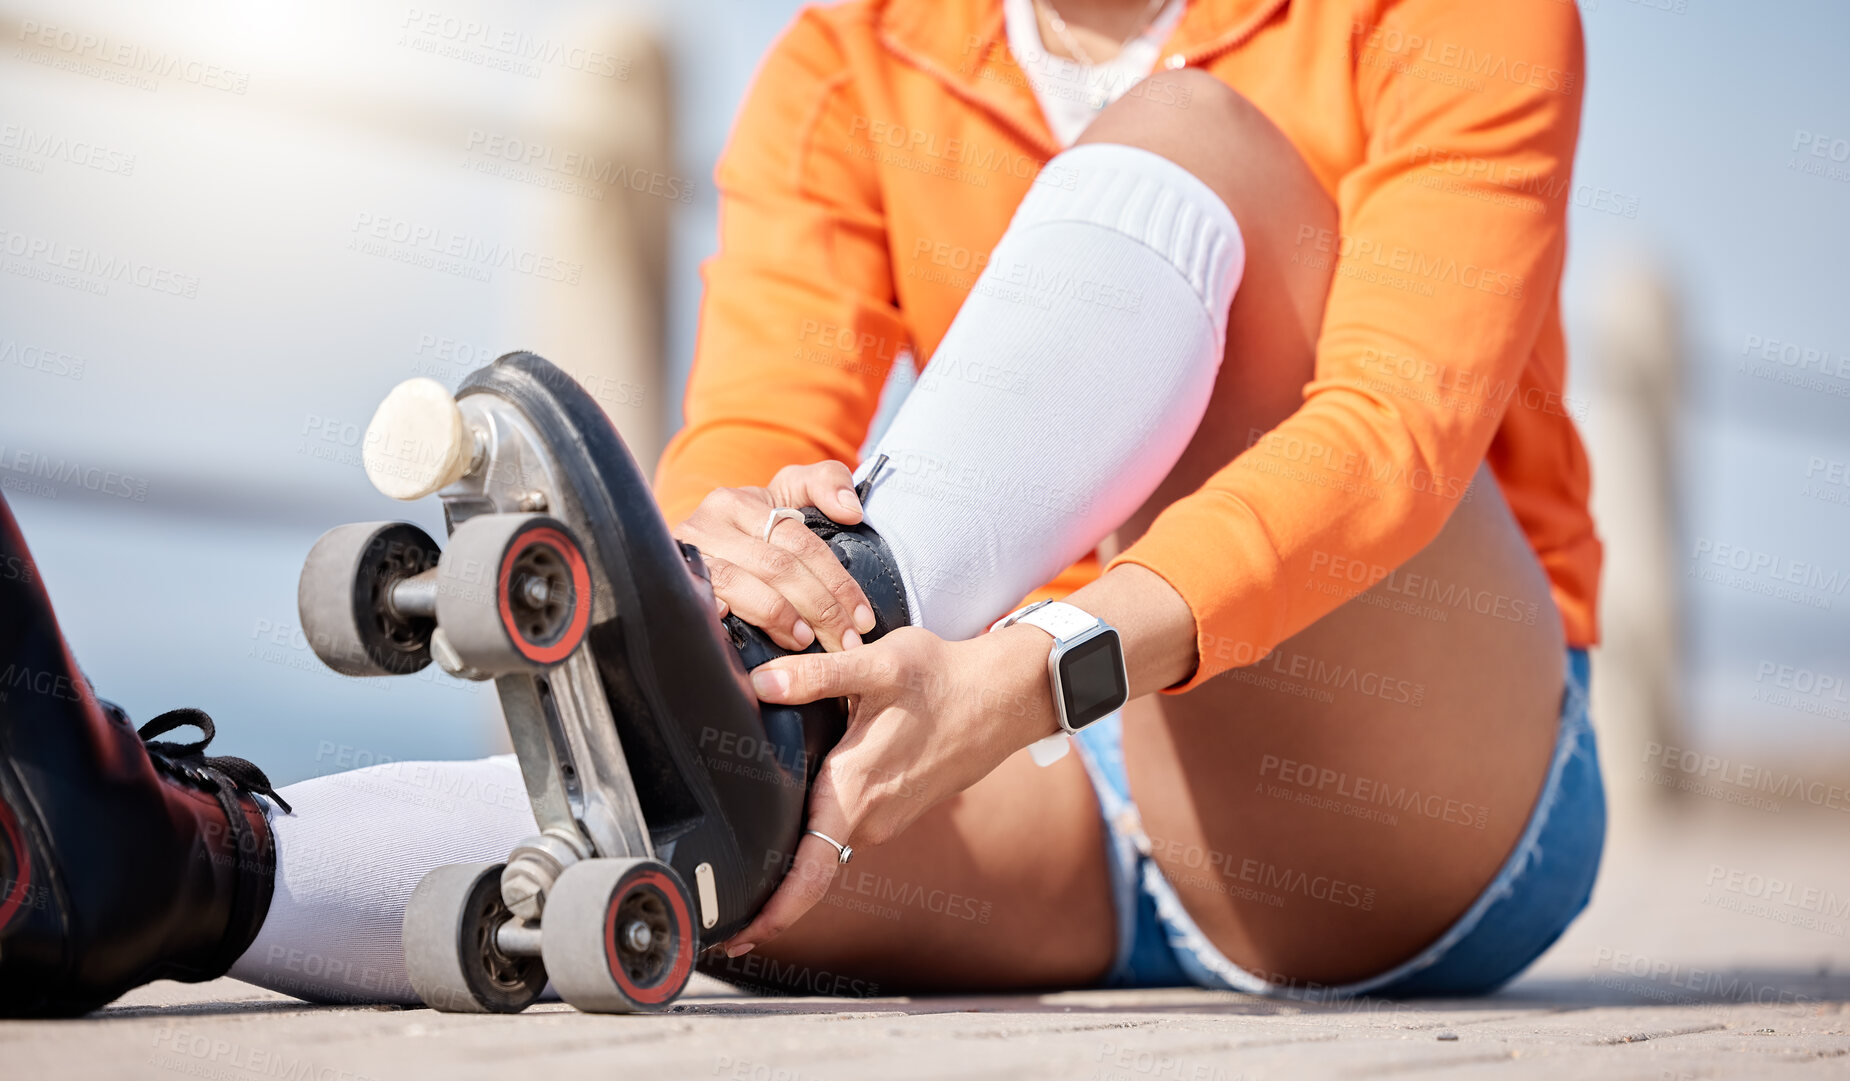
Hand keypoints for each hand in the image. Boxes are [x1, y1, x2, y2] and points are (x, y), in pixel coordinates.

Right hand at [672, 461, 876, 651]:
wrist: (701, 542)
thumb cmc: (754, 523)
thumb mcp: (790, 491)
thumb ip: (827, 483)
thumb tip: (851, 511)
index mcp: (740, 501)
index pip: (800, 543)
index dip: (836, 582)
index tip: (862, 618)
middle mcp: (708, 524)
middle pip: (775, 567)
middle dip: (819, 609)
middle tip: (846, 643)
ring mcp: (687, 556)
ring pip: (738, 584)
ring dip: (778, 616)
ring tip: (807, 641)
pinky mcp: (673, 583)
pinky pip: (699, 601)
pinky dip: (721, 615)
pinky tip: (745, 633)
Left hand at [718, 624, 1060, 955]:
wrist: (1003, 695)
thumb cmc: (943, 681)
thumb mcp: (878, 666)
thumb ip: (815, 677)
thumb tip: (762, 682)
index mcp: (855, 793)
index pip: (808, 875)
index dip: (771, 914)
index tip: (738, 938)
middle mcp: (870, 818)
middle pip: (807, 862)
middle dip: (768, 877)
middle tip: (725, 893)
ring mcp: (887, 818)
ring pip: (827, 839)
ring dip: (798, 840)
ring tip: (758, 839)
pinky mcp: (898, 808)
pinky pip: (850, 824)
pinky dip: (824, 821)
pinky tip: (809, 800)